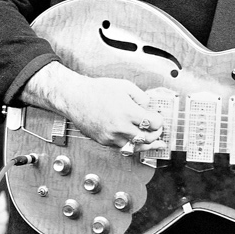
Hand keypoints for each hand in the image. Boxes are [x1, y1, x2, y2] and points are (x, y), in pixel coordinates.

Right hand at [23, 62, 166, 153]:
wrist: (75, 97)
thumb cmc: (97, 90)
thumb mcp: (125, 86)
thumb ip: (141, 97)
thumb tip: (149, 108)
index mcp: (128, 112)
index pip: (154, 124)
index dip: (159, 121)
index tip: (158, 119)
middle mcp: (121, 127)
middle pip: (148, 138)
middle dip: (156, 134)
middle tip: (158, 131)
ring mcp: (112, 136)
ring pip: (136, 147)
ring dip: (145, 144)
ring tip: (154, 143)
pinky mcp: (104, 141)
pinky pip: (123, 147)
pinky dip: (131, 144)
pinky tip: (135, 140)